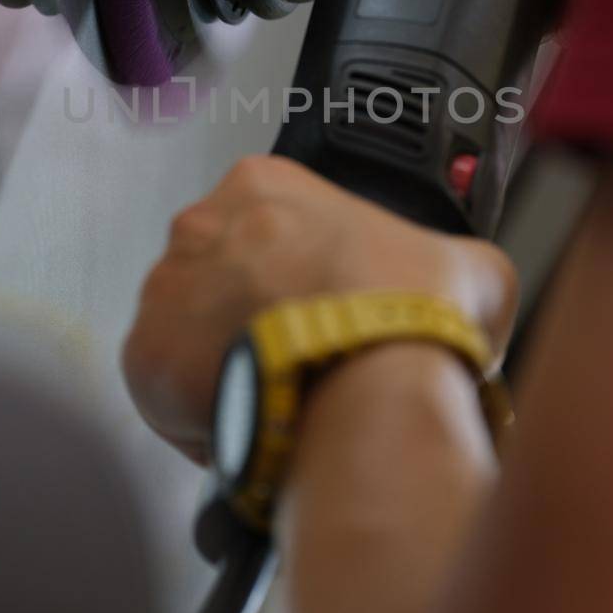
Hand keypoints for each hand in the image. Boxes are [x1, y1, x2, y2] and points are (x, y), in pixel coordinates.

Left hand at [122, 155, 517, 462]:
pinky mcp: (145, 358)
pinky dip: (207, 419)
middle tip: (305, 362)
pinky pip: (170, 396)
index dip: (299, 281)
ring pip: (191, 337)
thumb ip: (451, 262)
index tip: (324, 316)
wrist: (375, 379)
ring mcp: (166, 289)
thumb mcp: (466, 263)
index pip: (267, 229)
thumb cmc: (412, 317)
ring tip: (285, 403)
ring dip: (228, 367)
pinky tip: (259, 428)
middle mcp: (202, 224)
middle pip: (221, 279)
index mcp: (265, 184)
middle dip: (254, 320)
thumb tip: (465, 290)